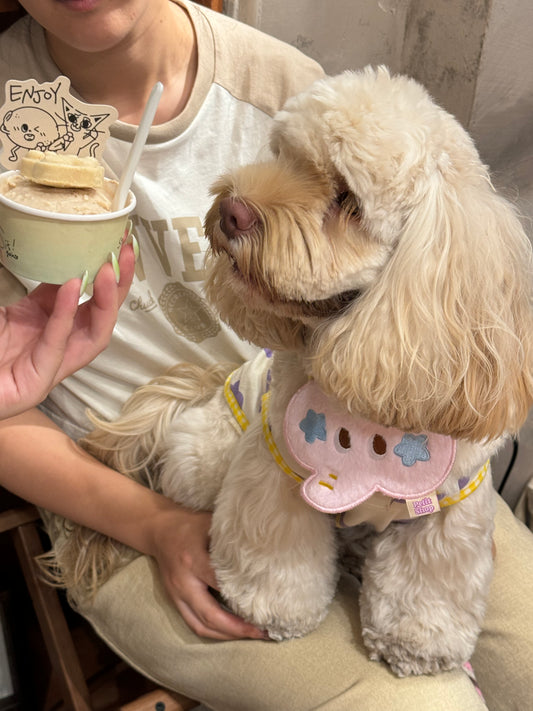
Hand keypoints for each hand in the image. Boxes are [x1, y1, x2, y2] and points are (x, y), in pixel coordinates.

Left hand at [0, 245, 134, 418]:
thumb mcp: (12, 309)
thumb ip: (37, 290)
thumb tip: (56, 254)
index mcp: (52, 329)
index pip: (89, 301)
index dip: (105, 275)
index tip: (114, 244)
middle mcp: (59, 348)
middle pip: (102, 318)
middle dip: (119, 285)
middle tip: (126, 252)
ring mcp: (51, 368)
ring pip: (94, 335)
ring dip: (106, 301)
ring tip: (109, 270)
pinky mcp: (38, 382)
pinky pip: (57, 345)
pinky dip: (66, 314)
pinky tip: (72, 287)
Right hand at [150, 506, 267, 640]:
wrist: (157, 529)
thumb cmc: (188, 525)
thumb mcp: (210, 523)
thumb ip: (230, 539)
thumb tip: (261, 550)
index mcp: (192, 560)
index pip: (220, 584)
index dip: (242, 597)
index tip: (265, 602)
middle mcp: (183, 583)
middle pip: (210, 614)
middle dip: (237, 628)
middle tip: (262, 631)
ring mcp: (176, 595)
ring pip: (200, 625)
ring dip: (226, 635)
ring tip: (251, 635)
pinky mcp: (174, 601)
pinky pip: (193, 623)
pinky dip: (213, 631)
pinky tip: (232, 632)